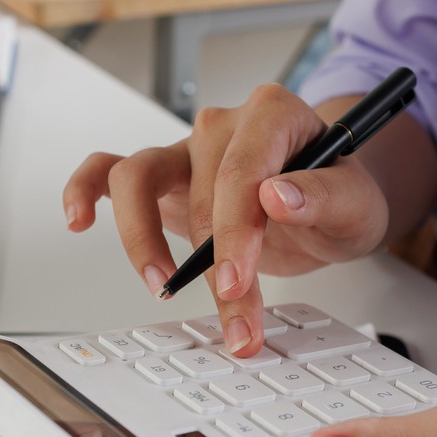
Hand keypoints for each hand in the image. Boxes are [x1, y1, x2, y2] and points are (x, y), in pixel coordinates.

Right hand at [61, 84, 388, 354]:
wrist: (325, 204)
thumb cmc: (338, 198)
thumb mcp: (358, 205)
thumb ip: (325, 196)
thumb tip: (277, 195)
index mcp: (273, 115)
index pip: (241, 170)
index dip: (235, 232)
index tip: (237, 283)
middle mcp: (222, 126)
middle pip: (199, 191)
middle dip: (213, 267)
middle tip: (235, 321)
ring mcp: (185, 150)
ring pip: (136, 176)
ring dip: (142, 238)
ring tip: (160, 286)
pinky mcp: (162, 177)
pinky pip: (106, 170)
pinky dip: (85, 190)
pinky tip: (78, 221)